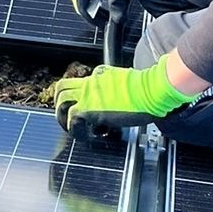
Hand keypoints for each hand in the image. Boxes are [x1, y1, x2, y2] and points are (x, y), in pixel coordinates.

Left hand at [52, 58, 196, 135]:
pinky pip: (72, 120)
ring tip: (72, 129)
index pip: (80, 82)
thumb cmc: (149, 90)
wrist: (152, 91)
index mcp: (100, 75)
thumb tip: (120, 101)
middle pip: (62, 88)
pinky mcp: (90, 109)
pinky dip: (75, 130)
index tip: (83, 108)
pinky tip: (84, 136)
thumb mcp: (128, 83)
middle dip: (60, 104)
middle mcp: (90, 82)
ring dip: (63, 117)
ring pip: (61, 102)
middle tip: (67, 117)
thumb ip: (117, 88)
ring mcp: (88, 95)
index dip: (77, 96)